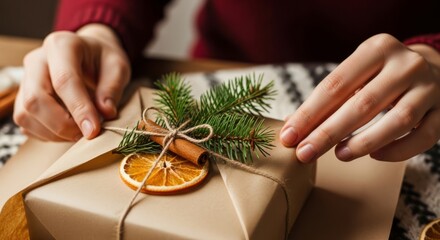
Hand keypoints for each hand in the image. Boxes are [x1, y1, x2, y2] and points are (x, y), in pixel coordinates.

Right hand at [14, 24, 130, 140]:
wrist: (90, 55)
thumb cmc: (104, 60)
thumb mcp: (118, 67)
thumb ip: (112, 88)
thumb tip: (106, 112)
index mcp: (61, 46)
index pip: (64, 80)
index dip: (79, 108)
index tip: (93, 130)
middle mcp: (36, 60)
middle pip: (35, 99)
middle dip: (62, 124)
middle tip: (87, 133)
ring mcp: (25, 80)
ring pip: (26, 114)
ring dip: (54, 132)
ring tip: (80, 131)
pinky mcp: (22, 98)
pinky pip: (26, 123)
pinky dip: (47, 134)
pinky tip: (68, 130)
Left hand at [281, 33, 439, 162]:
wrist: (434, 68)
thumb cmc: (382, 75)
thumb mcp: (358, 73)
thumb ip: (330, 97)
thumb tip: (293, 127)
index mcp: (377, 49)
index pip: (335, 85)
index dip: (309, 113)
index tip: (289, 136)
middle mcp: (406, 64)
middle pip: (362, 104)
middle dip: (328, 133)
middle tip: (304, 153)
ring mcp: (429, 87)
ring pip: (397, 120)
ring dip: (364, 142)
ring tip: (339, 155)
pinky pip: (422, 136)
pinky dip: (398, 150)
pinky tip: (375, 156)